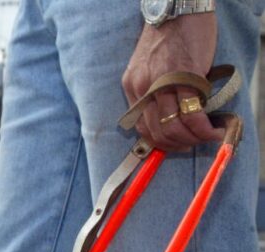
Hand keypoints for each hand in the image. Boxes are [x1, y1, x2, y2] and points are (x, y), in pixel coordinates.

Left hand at [122, 13, 224, 151]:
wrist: (177, 10)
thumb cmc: (167, 38)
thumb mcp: (148, 68)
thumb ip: (153, 92)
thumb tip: (168, 118)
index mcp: (131, 88)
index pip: (140, 128)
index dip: (160, 143)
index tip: (177, 143)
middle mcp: (142, 89)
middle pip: (157, 132)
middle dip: (178, 145)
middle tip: (195, 142)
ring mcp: (161, 85)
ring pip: (172, 128)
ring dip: (192, 139)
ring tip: (206, 136)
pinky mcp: (183, 78)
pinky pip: (190, 115)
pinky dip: (202, 128)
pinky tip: (212, 129)